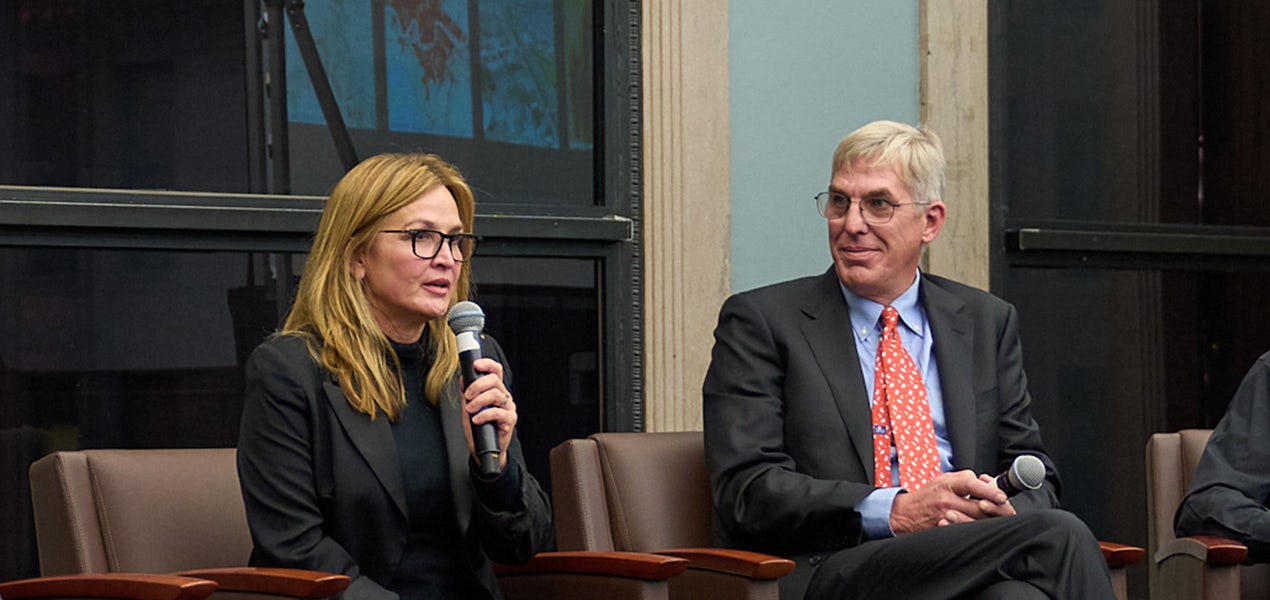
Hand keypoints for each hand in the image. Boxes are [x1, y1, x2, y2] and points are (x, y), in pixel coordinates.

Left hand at [461, 357, 516, 469]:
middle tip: (467, 396)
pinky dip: (484, 415)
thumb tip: (463, 377)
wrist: (481, 448)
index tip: (475, 366)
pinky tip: (476, 420)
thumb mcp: (468, 405)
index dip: (487, 364)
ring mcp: (508, 408)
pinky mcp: (510, 420)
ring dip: (479, 401)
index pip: (495, 370)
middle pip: (494, 380)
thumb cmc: (477, 426)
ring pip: (496, 394)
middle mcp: (504, 396)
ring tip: (470, 410)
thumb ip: (467, 391)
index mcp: (495, 390)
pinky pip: (497, 412)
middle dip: (477, 386)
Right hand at [889, 470, 1014, 533]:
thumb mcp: (942, 479)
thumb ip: (964, 478)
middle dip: (997, 509)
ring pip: (976, 521)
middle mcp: (947, 501)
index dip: (990, 491)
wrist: (905, 514)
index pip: (972, 485)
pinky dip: (977, 528)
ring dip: (989, 520)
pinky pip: (966, 530)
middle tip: (1007, 510)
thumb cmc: (927, 495)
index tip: (1002, 496)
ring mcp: (946, 517)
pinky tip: (984, 527)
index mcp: (947, 484)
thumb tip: (986, 481)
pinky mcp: (945, 530)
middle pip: (979, 507)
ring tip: (999, 519)